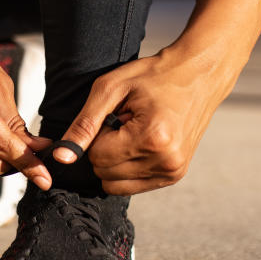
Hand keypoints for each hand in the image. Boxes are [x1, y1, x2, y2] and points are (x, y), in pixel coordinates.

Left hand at [52, 0, 260, 194]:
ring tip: (134, 131)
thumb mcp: (111, 89)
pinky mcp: (175, 175)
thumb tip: (61, 157)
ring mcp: (173, 172)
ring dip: (116, 159)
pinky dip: (128, 167)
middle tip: (125, 121)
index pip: (97, 157)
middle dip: (105, 148)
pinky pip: (133, 186)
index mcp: (151, 139)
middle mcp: (166, 162)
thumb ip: (84, 124)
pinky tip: (141, 142)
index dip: (97, 135)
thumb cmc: (154, 75)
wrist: (199, 74)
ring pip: (116, 184)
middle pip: (105, 173)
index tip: (115, 115)